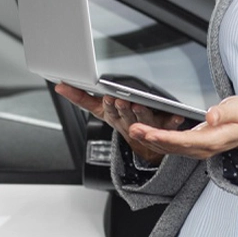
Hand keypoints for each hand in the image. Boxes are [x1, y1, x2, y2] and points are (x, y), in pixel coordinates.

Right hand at [54, 84, 185, 160]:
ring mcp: (146, 127)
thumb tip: (59, 86)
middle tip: (119, 100)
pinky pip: (169, 124)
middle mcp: (128, 122)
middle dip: (120, 108)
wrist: (148, 149)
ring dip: (140, 113)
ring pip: (142, 120)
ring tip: (139, 105)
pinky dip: (173, 120)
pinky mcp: (164, 129)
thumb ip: (81, 98)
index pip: (104, 110)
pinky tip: (177, 115)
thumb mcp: (101, 111)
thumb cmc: (125, 122)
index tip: (106, 98)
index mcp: (114, 117)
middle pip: (122, 115)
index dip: (104, 105)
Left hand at [123, 95, 237, 160]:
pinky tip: (144, 134)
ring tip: (133, 130)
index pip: (186, 141)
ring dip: (150, 140)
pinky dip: (156, 141)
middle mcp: (203, 149)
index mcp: (214, 140)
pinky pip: (171, 147)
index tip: (151, 132)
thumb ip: (224, 113)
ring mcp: (197, 150)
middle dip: (151, 138)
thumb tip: (211, 116)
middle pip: (173, 147)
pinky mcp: (192, 147)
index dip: (166, 138)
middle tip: (134, 128)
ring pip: (169, 149)